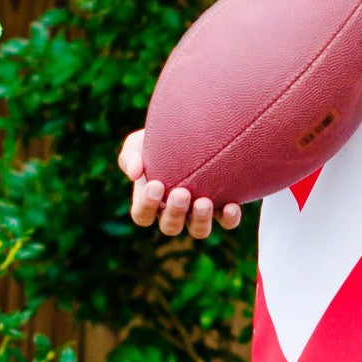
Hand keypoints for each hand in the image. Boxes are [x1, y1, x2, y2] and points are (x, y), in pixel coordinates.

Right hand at [118, 128, 241, 239]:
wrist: (188, 131)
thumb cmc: (157, 141)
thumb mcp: (138, 144)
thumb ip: (130, 157)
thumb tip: (134, 173)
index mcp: (150, 202)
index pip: (142, 215)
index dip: (147, 206)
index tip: (156, 185)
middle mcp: (174, 212)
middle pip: (170, 227)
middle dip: (175, 213)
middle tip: (181, 193)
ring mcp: (198, 213)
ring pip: (199, 231)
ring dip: (200, 220)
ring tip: (204, 201)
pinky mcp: (222, 208)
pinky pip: (227, 222)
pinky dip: (230, 219)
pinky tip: (232, 206)